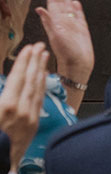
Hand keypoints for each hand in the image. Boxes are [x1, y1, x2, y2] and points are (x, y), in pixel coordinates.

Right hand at [0, 46, 48, 169]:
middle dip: (35, 62)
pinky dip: (41, 88)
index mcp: (7, 106)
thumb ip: (2, 97)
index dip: (24, 61)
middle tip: (40, 47)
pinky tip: (42, 81)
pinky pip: (39, 102)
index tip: (29, 48)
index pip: (18, 77)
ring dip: (41, 72)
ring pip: (37, 90)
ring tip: (44, 58)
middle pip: (31, 80)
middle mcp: (22, 111)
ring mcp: (30, 119)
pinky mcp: (33, 127)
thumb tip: (8, 83)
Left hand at [36, 0, 93, 92]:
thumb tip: (39, 9)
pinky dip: (77, 9)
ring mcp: (73, 25)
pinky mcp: (82, 29)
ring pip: (69, 8)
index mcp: (55, 22)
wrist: (79, 64)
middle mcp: (63, 22)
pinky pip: (79, 16)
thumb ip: (49, 21)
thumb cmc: (66, 53)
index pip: (52, 4)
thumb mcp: (55, 35)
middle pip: (61, 4)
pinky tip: (76, 3)